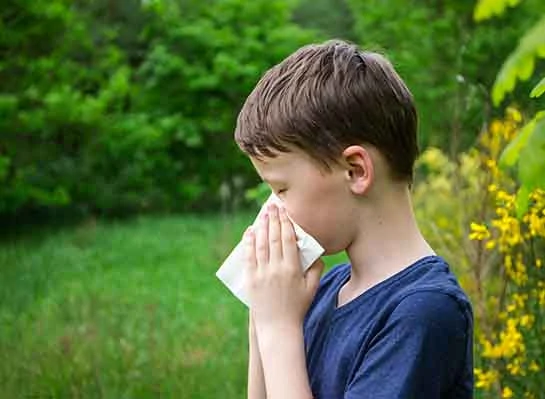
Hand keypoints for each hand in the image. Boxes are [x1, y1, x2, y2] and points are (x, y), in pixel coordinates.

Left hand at [243, 203, 323, 330]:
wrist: (278, 328)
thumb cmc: (297, 308)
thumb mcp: (312, 289)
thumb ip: (316, 270)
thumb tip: (316, 253)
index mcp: (292, 269)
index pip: (288, 240)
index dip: (286, 223)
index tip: (284, 211)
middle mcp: (276, 269)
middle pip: (274, 238)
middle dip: (273, 220)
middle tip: (271, 206)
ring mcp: (262, 274)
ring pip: (261, 245)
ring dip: (261, 228)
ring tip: (262, 215)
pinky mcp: (251, 280)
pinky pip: (249, 257)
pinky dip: (249, 243)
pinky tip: (250, 232)